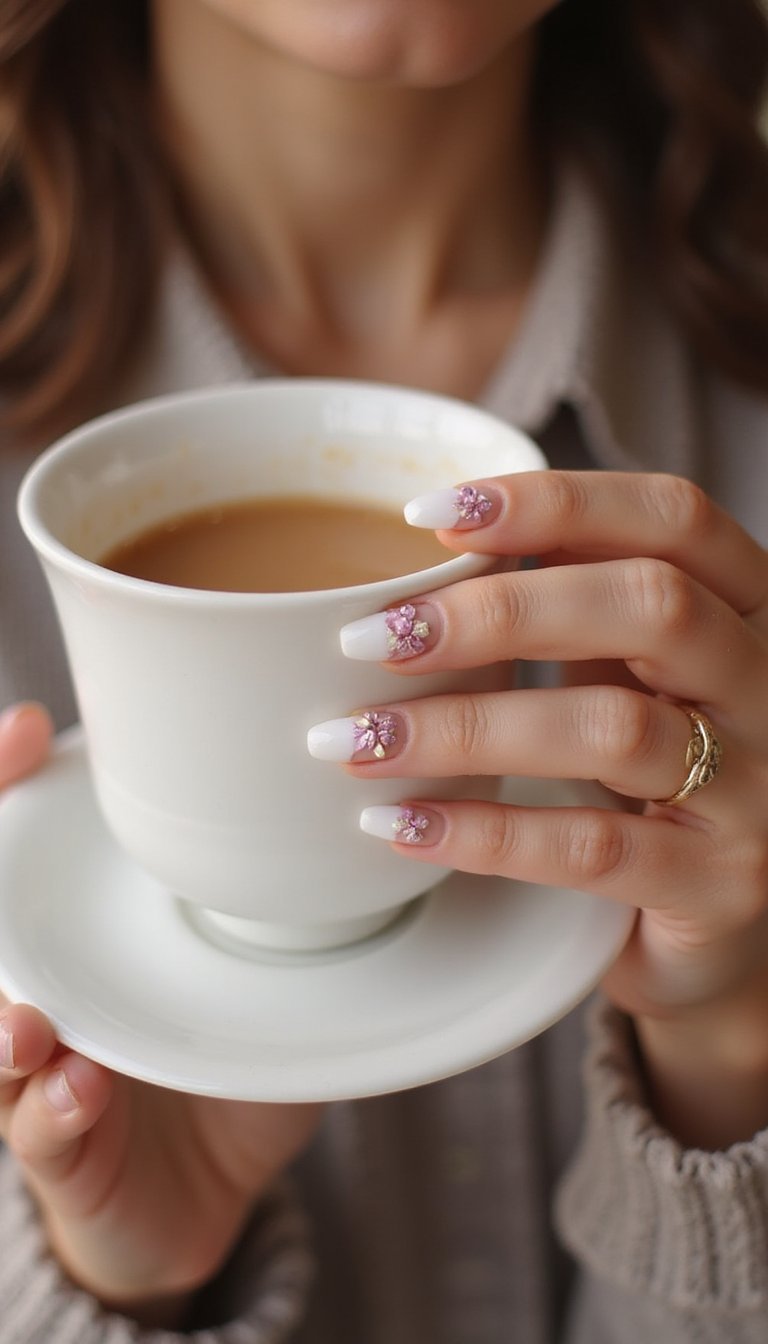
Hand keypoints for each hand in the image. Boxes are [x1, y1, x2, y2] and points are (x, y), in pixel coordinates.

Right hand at [0, 705, 320, 1322]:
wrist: (211, 1192)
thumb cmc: (230, 1065)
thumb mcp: (258, 970)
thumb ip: (277, 904)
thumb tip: (340, 799)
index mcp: (86, 940)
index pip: (26, 850)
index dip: (9, 784)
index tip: (27, 728)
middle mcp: (48, 991)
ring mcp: (39, 1070)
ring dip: (1, 1020)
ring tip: (25, 1020)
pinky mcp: (58, 1149)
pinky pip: (37, 1127)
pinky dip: (53, 1107)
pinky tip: (79, 1090)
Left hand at [328, 472, 767, 1145]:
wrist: (732, 928)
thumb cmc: (657, 778)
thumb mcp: (631, 676)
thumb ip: (568, 617)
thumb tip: (416, 575)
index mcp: (746, 608)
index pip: (671, 518)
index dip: (555, 502)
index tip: (428, 514)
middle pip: (651, 605)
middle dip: (498, 611)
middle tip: (373, 639)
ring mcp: (757, 789)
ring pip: (611, 728)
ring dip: (463, 728)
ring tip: (356, 740)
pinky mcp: (721, 885)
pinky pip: (593, 848)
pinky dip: (484, 830)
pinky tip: (401, 824)